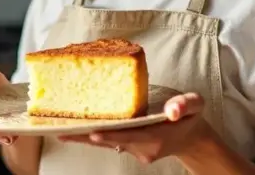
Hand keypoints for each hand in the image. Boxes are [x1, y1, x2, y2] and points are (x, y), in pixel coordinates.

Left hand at [59, 92, 209, 163]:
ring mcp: (135, 149)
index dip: (112, 135)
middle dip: (88, 136)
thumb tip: (173, 109)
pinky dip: (91, 136)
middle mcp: (143, 146)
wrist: (190, 136)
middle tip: (63, 132)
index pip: (131, 136)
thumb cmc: (190, 115)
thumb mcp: (194, 105)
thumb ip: (185, 105)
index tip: (93, 133)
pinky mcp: (129, 147)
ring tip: (60, 132)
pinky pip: (109, 142)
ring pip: (107, 143)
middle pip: (112, 141)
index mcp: (157, 136)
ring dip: (84, 138)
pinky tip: (73, 130)